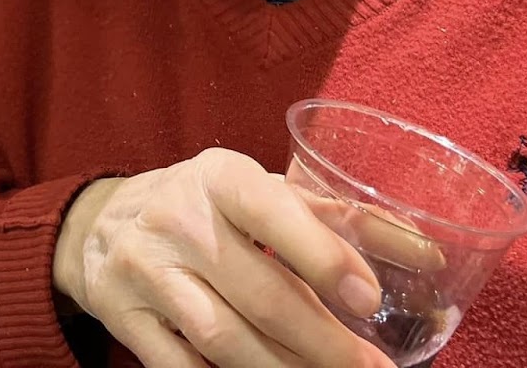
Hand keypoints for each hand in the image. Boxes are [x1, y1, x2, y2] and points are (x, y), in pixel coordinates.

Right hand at [51, 148, 393, 367]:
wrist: (98, 225)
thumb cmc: (202, 205)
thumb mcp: (258, 192)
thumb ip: (337, 219)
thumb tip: (429, 255)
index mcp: (217, 177)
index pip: (269, 211)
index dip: (320, 254)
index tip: (368, 298)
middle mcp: (177, 220)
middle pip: (259, 294)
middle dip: (323, 342)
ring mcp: (146, 272)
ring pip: (224, 338)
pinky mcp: (126, 319)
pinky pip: (180, 367)